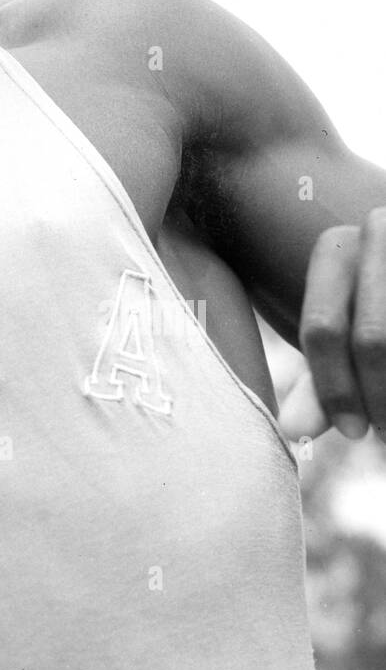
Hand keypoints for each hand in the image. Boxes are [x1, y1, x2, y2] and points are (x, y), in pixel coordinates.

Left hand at [279, 214, 385, 442]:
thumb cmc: (372, 313)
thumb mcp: (345, 336)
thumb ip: (320, 381)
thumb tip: (293, 430)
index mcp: (334, 248)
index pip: (323, 328)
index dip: (334, 388)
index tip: (352, 433)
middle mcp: (378, 233)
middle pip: (372, 338)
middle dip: (380, 399)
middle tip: (385, 436)